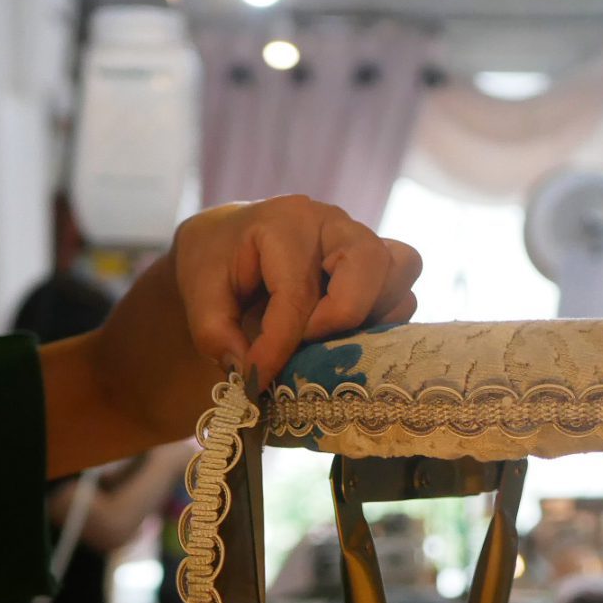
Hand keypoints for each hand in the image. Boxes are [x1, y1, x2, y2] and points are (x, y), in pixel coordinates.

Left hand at [172, 196, 421, 384]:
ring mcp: (364, 241)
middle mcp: (335, 224)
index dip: (279, 345)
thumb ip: (215, 333)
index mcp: (288, 222)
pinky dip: (382, 319)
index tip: (257, 380)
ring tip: (326, 336)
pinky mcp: (380, 265)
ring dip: (372, 316)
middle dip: (341, 318)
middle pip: (372, 266)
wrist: (232, 242)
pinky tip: (343, 335)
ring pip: (403, 272)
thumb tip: (248, 373)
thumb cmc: (217, 262)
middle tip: (306, 344)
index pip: (298, 293)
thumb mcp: (198, 292)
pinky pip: (404, 291)